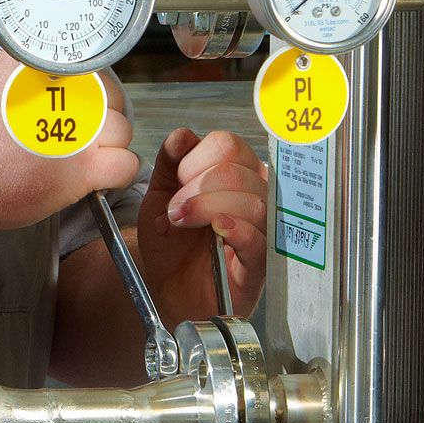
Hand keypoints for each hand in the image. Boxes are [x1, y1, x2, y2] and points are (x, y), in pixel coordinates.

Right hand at [0, 55, 137, 232]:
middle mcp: (73, 97)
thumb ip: (26, 64)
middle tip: (82, 127)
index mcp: (53, 70)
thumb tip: (42, 60)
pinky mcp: (83, 171)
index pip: (98, 72)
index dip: (92, 90)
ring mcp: (82, 134)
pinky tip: (97, 173)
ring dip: (110, 142)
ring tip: (88, 151)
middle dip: (103, 112)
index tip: (79, 102)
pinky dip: (117, 170)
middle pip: (114, 100)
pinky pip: (125, 166)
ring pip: (122, 133)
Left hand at [135, 127, 269, 321]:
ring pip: (252, 202)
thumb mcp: (160, 194)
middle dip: (196, 187)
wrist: (165, 286)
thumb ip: (170, 162)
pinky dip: (238, 230)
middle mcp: (256, 197)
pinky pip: (261, 241)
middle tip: (173, 210)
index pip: (229, 146)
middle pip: (238, 172)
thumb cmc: (171, 242)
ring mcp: (262, 230)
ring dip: (206, 208)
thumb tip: (183, 135)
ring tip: (179, 222)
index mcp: (236, 173)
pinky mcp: (261, 265)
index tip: (175, 182)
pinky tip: (217, 229)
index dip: (196, 160)